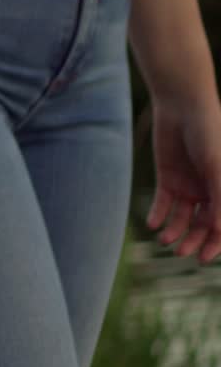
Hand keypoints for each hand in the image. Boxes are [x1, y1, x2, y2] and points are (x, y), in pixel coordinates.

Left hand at [146, 92, 220, 262]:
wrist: (183, 108)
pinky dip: (158, 215)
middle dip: (194, 241)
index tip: (204, 258)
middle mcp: (211, 192)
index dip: (216, 244)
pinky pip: (163, 204)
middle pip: (203, 226)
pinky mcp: (168, 179)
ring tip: (164, 241)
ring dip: (174, 231)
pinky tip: (152, 225)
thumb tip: (218, 230)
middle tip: (181, 253)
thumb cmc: (209, 134)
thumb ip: (220, 199)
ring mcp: (189, 186)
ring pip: (182, 218)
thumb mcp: (217, 168)